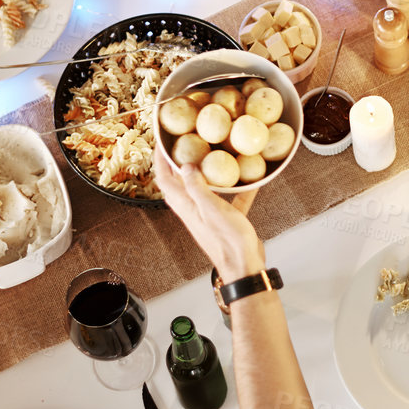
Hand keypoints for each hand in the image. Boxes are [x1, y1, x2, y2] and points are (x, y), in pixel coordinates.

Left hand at [154, 148, 264, 279]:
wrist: (244, 267)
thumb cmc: (228, 241)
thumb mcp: (211, 209)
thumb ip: (197, 187)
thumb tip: (185, 167)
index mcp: (185, 206)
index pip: (164, 179)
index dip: (160, 159)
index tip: (162, 142)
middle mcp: (193, 210)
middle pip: (179, 182)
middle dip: (178, 162)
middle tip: (186, 143)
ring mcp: (208, 215)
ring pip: (202, 189)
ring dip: (204, 173)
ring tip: (213, 156)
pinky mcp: (225, 220)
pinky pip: (229, 200)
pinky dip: (236, 190)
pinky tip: (249, 181)